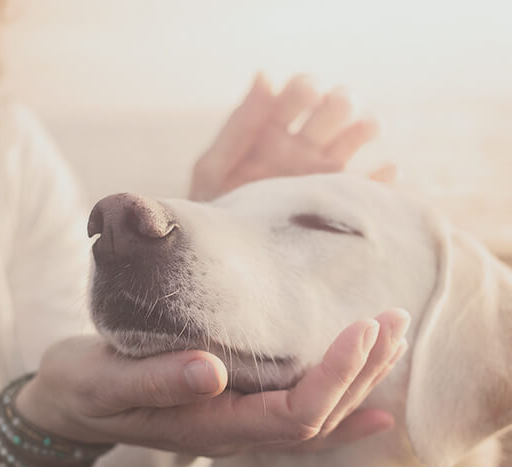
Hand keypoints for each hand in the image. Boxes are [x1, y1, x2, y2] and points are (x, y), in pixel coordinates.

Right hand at [15, 309, 408, 456]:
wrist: (68, 402)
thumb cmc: (83, 387)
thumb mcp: (105, 381)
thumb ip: (156, 381)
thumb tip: (211, 371)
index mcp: (208, 427)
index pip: (293, 415)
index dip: (335, 377)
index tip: (362, 328)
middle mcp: (231, 432)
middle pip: (318, 418)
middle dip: (361, 372)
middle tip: (391, 320)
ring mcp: (234, 424)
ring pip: (314, 418)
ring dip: (358, 381)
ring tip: (390, 339)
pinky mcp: (231, 408)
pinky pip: (297, 417)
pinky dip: (339, 407)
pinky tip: (371, 402)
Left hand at [189, 74, 397, 201]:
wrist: (226, 255)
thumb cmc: (214, 208)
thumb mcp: (216, 167)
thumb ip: (240, 125)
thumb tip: (265, 75)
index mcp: (272, 129)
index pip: (298, 93)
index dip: (306, 88)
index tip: (308, 94)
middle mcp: (302, 145)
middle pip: (333, 109)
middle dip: (339, 102)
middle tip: (334, 107)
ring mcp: (322, 172)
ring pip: (356, 138)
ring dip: (365, 127)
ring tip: (367, 129)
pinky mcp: (337, 202)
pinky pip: (369, 187)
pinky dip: (382, 179)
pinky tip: (387, 171)